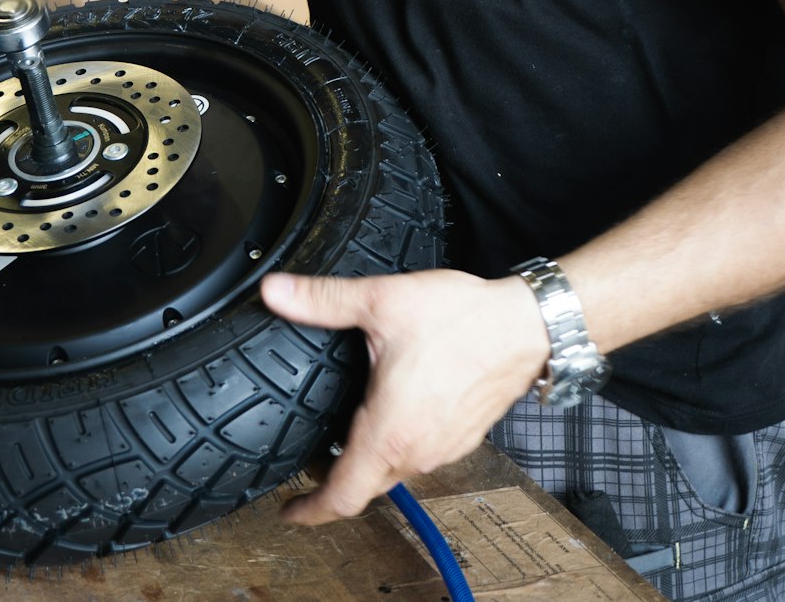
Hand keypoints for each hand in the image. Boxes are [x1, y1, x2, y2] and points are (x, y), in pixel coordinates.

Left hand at [260, 268, 548, 523]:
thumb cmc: (464, 319)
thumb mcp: (381, 301)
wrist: (526, 325)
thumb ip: (323, 300)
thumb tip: (277, 292)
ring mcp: (444, 447)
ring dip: (370, 459)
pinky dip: (400, 444)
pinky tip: (394, 412)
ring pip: (396, 470)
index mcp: (390, 430)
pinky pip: (421, 455)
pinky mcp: (463, 437)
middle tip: (312, 460)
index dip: (310, 510)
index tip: (289, 510)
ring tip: (350, 432)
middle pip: (367, 485)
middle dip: (336, 479)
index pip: (342, 496)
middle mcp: (418, 450)